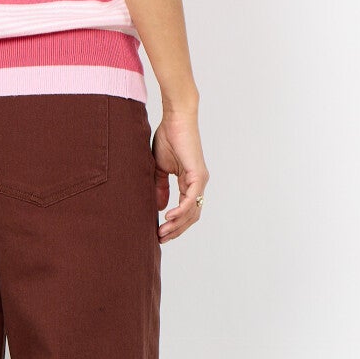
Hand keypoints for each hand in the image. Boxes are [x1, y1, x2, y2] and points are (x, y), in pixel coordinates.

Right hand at [153, 110, 208, 241]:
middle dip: (176, 230)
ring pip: (192, 211)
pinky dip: (181, 210)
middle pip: (191, 216)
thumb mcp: (159, 168)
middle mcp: (198, 183)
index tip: (160, 233)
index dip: (174, 224)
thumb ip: (160, 188)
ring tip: (162, 232)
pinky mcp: (198, 174)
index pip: (185, 210)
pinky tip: (169, 217)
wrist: (175, 119)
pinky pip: (191, 198)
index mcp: (190, 182)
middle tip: (161, 239)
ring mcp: (200, 180)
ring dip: (177, 225)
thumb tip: (161, 208)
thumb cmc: (168, 138)